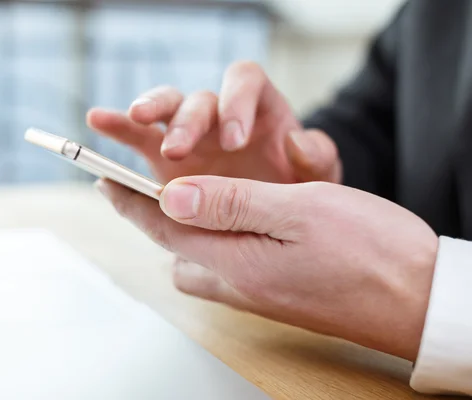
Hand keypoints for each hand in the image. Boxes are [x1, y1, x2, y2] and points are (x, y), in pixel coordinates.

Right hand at [87, 61, 341, 184]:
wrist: (275, 216)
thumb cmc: (297, 188)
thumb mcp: (317, 177)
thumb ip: (317, 157)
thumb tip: (297, 142)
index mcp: (257, 109)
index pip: (243, 81)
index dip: (236, 103)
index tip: (235, 140)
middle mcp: (218, 116)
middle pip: (198, 99)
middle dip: (187, 121)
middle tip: (181, 149)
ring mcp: (189, 135)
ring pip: (164, 109)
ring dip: (147, 113)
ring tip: (130, 120)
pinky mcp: (165, 158)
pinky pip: (139, 136)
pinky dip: (119, 127)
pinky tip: (98, 122)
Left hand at [96, 177, 438, 361]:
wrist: (420, 301)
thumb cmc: (370, 253)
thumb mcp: (298, 211)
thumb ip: (231, 203)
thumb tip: (174, 194)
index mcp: (235, 261)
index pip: (164, 226)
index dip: (130, 200)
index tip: (105, 179)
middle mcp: (238, 282)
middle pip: (175, 248)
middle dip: (154, 216)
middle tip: (147, 184)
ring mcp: (257, 292)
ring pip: (199, 259)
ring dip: (188, 228)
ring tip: (189, 198)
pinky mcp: (275, 293)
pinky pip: (228, 265)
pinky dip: (218, 238)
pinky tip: (234, 223)